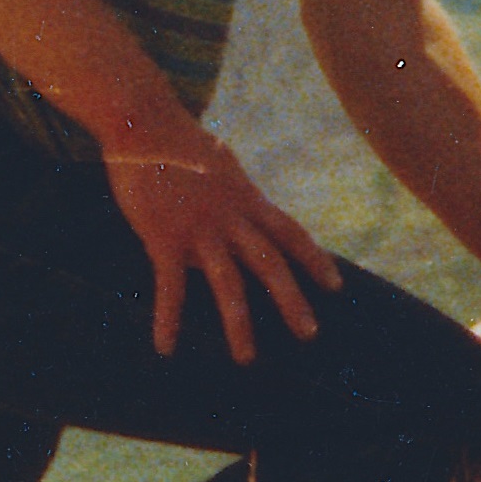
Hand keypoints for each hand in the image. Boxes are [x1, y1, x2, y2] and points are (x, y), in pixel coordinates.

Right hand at [102, 124, 343, 363]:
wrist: (144, 122)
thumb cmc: (180, 142)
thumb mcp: (222, 164)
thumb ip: (236, 191)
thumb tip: (245, 203)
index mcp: (246, 198)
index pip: (290, 233)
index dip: (315, 260)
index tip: (336, 286)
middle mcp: (230, 217)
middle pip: (270, 263)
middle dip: (292, 300)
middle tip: (310, 334)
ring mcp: (199, 229)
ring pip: (227, 283)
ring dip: (238, 324)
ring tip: (247, 358)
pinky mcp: (164, 237)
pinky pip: (170, 286)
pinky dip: (168, 319)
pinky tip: (165, 348)